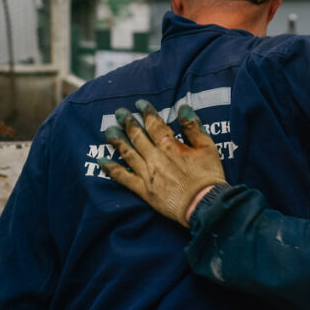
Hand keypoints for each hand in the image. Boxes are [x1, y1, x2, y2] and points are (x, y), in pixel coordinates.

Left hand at [99, 100, 227, 226]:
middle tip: (119, 113)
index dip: (146, 112)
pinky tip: (101, 160)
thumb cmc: (208, 177)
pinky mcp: (143, 190)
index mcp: (170, 146)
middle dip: (128, 122)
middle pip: (137, 136)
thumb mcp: (207, 148)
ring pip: (127, 153)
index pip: (154, 124)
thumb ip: (193, 127)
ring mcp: (147, 174)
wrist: (204, 205)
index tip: (139, 104)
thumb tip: (183, 108)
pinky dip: (111, 169)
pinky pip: (123, 178)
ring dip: (117, 140)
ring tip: (109, 130)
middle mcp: (155, 157)